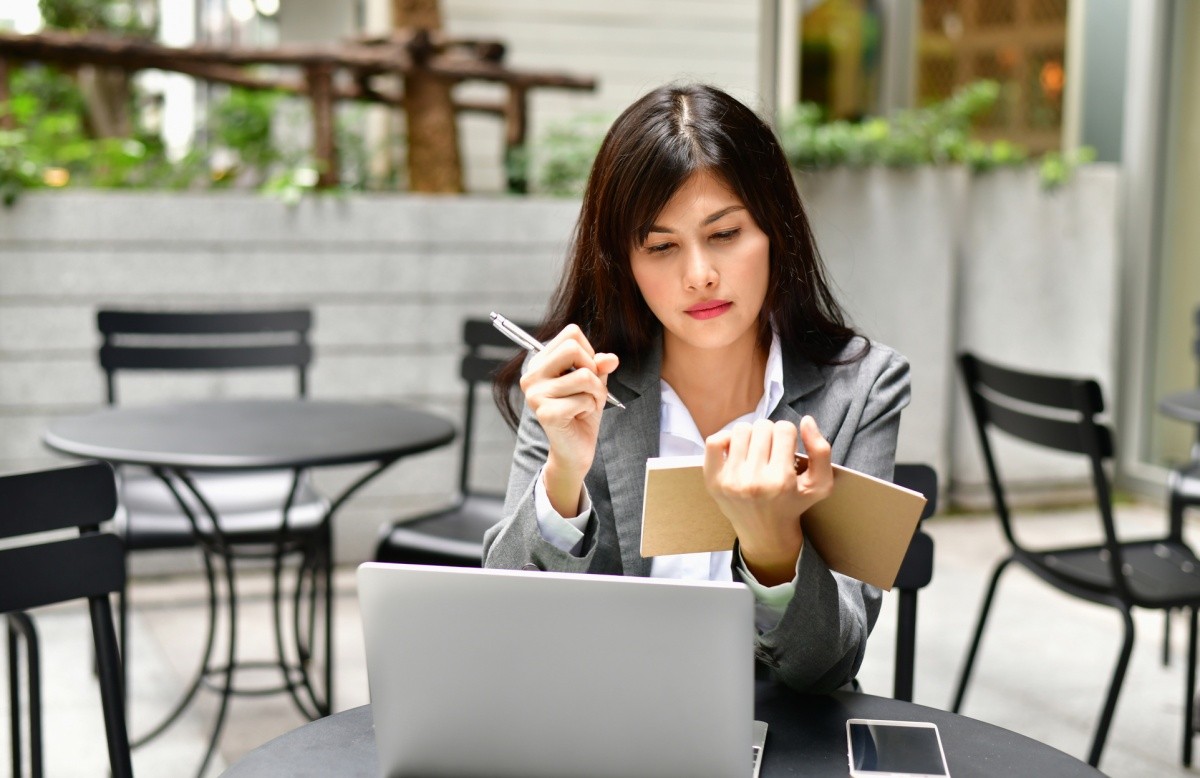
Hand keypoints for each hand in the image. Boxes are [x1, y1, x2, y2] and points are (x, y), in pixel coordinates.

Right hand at [519, 324, 618, 515]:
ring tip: (586, 405)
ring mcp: (535, 395)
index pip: (571, 333)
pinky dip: (590, 408)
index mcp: (540, 363)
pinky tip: (579, 417)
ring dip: (596, 393)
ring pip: (584, 376)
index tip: (587, 372)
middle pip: (573, 348)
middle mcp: (531, 376)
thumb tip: (611, 359)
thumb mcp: (594, 383)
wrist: (575, 450)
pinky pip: (584, 399)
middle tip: (590, 390)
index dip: (589, 351)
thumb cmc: (582, 412)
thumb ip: (600, 365)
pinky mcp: (546, 413)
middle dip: (593, 369)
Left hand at [703, 416, 832, 585]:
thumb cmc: (793, 504)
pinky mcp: (713, 481)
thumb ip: (821, 451)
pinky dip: (725, 439)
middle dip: (770, 435)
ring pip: (741, 430)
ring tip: (755, 451)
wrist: (765, 533)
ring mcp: (730, 481)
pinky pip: (714, 442)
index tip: (787, 449)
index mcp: (781, 480)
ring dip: (751, 436)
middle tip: (771, 451)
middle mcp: (754, 481)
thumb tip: (806, 421)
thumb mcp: (820, 484)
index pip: (784, 429)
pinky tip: (736, 450)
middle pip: (763, 427)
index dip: (788, 435)